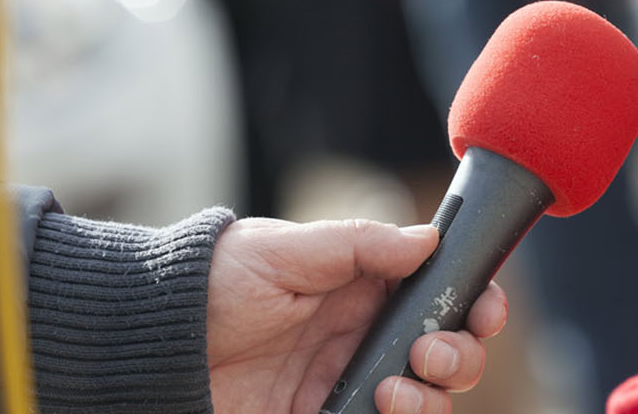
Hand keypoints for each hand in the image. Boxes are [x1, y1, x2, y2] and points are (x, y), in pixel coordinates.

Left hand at [206, 218, 508, 413]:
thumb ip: (361, 245)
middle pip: (449, 355)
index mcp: (366, 288)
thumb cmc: (213, 282)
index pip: (443, 296)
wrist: (152, 341)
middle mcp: (366, 338)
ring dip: (431, 399)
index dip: (477, 304)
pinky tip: (377, 409)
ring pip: (426, 403)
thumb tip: (429, 240)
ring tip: (393, 391)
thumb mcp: (287, 250)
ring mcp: (347, 384)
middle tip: (428, 352)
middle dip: (460, 356)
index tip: (485, 311)